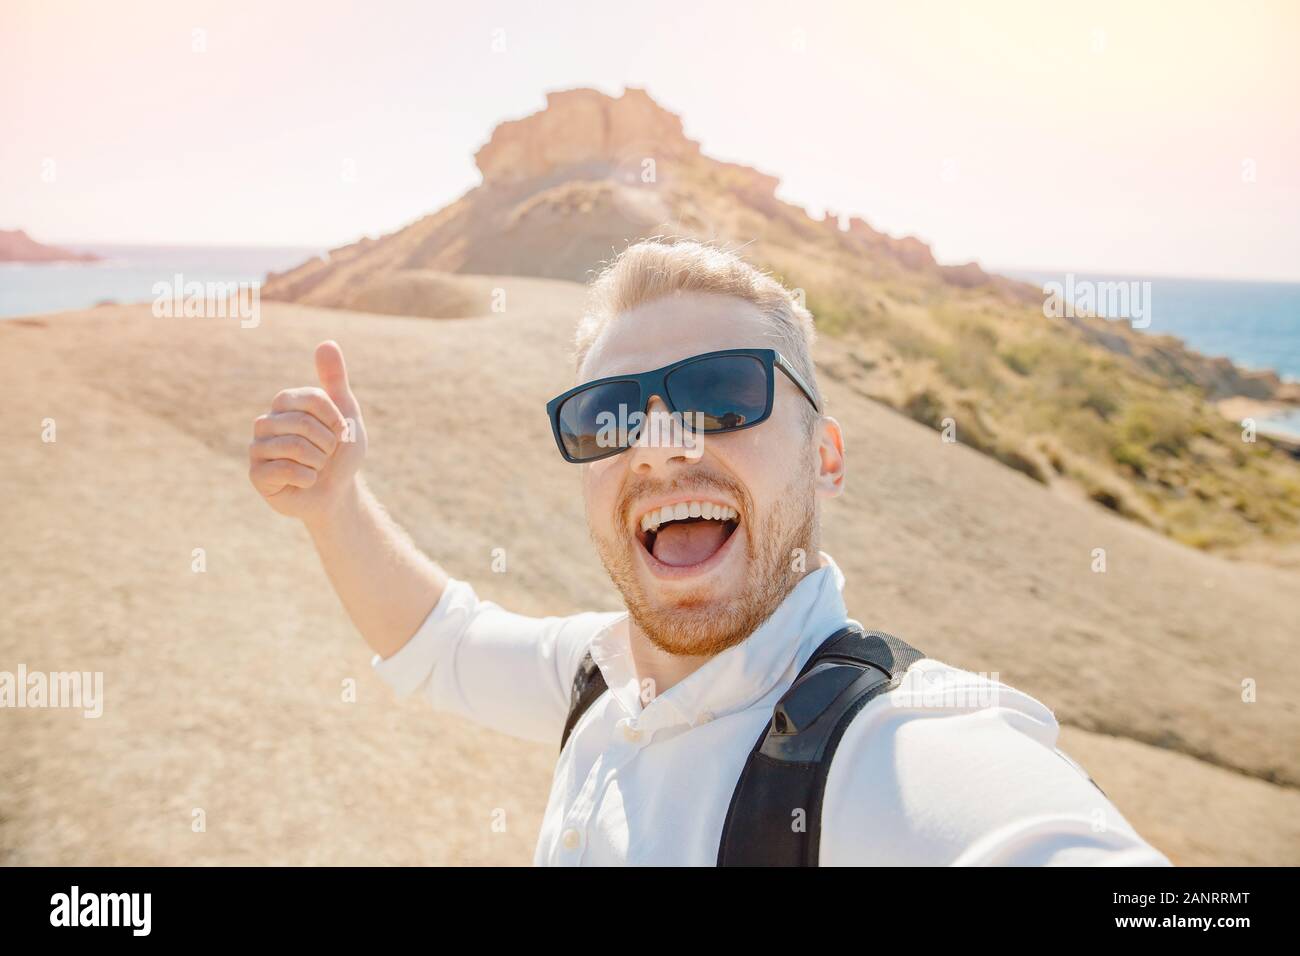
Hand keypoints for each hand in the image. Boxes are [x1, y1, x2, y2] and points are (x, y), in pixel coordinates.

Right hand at [248, 340, 367, 524]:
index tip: (340, 431)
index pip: (312, 398)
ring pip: (294, 446)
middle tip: (327, 454)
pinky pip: (287, 470)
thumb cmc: (339, 452)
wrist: (337, 492)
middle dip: (328, 443)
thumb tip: (327, 343)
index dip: (334, 418)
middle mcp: (266, 422)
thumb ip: (335, 379)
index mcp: (285, 404)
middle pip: (303, 423)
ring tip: (317, 466)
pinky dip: (308, 478)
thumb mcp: (345, 413)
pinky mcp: (256, 475)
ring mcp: (258, 448)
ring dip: (319, 461)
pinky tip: (305, 481)